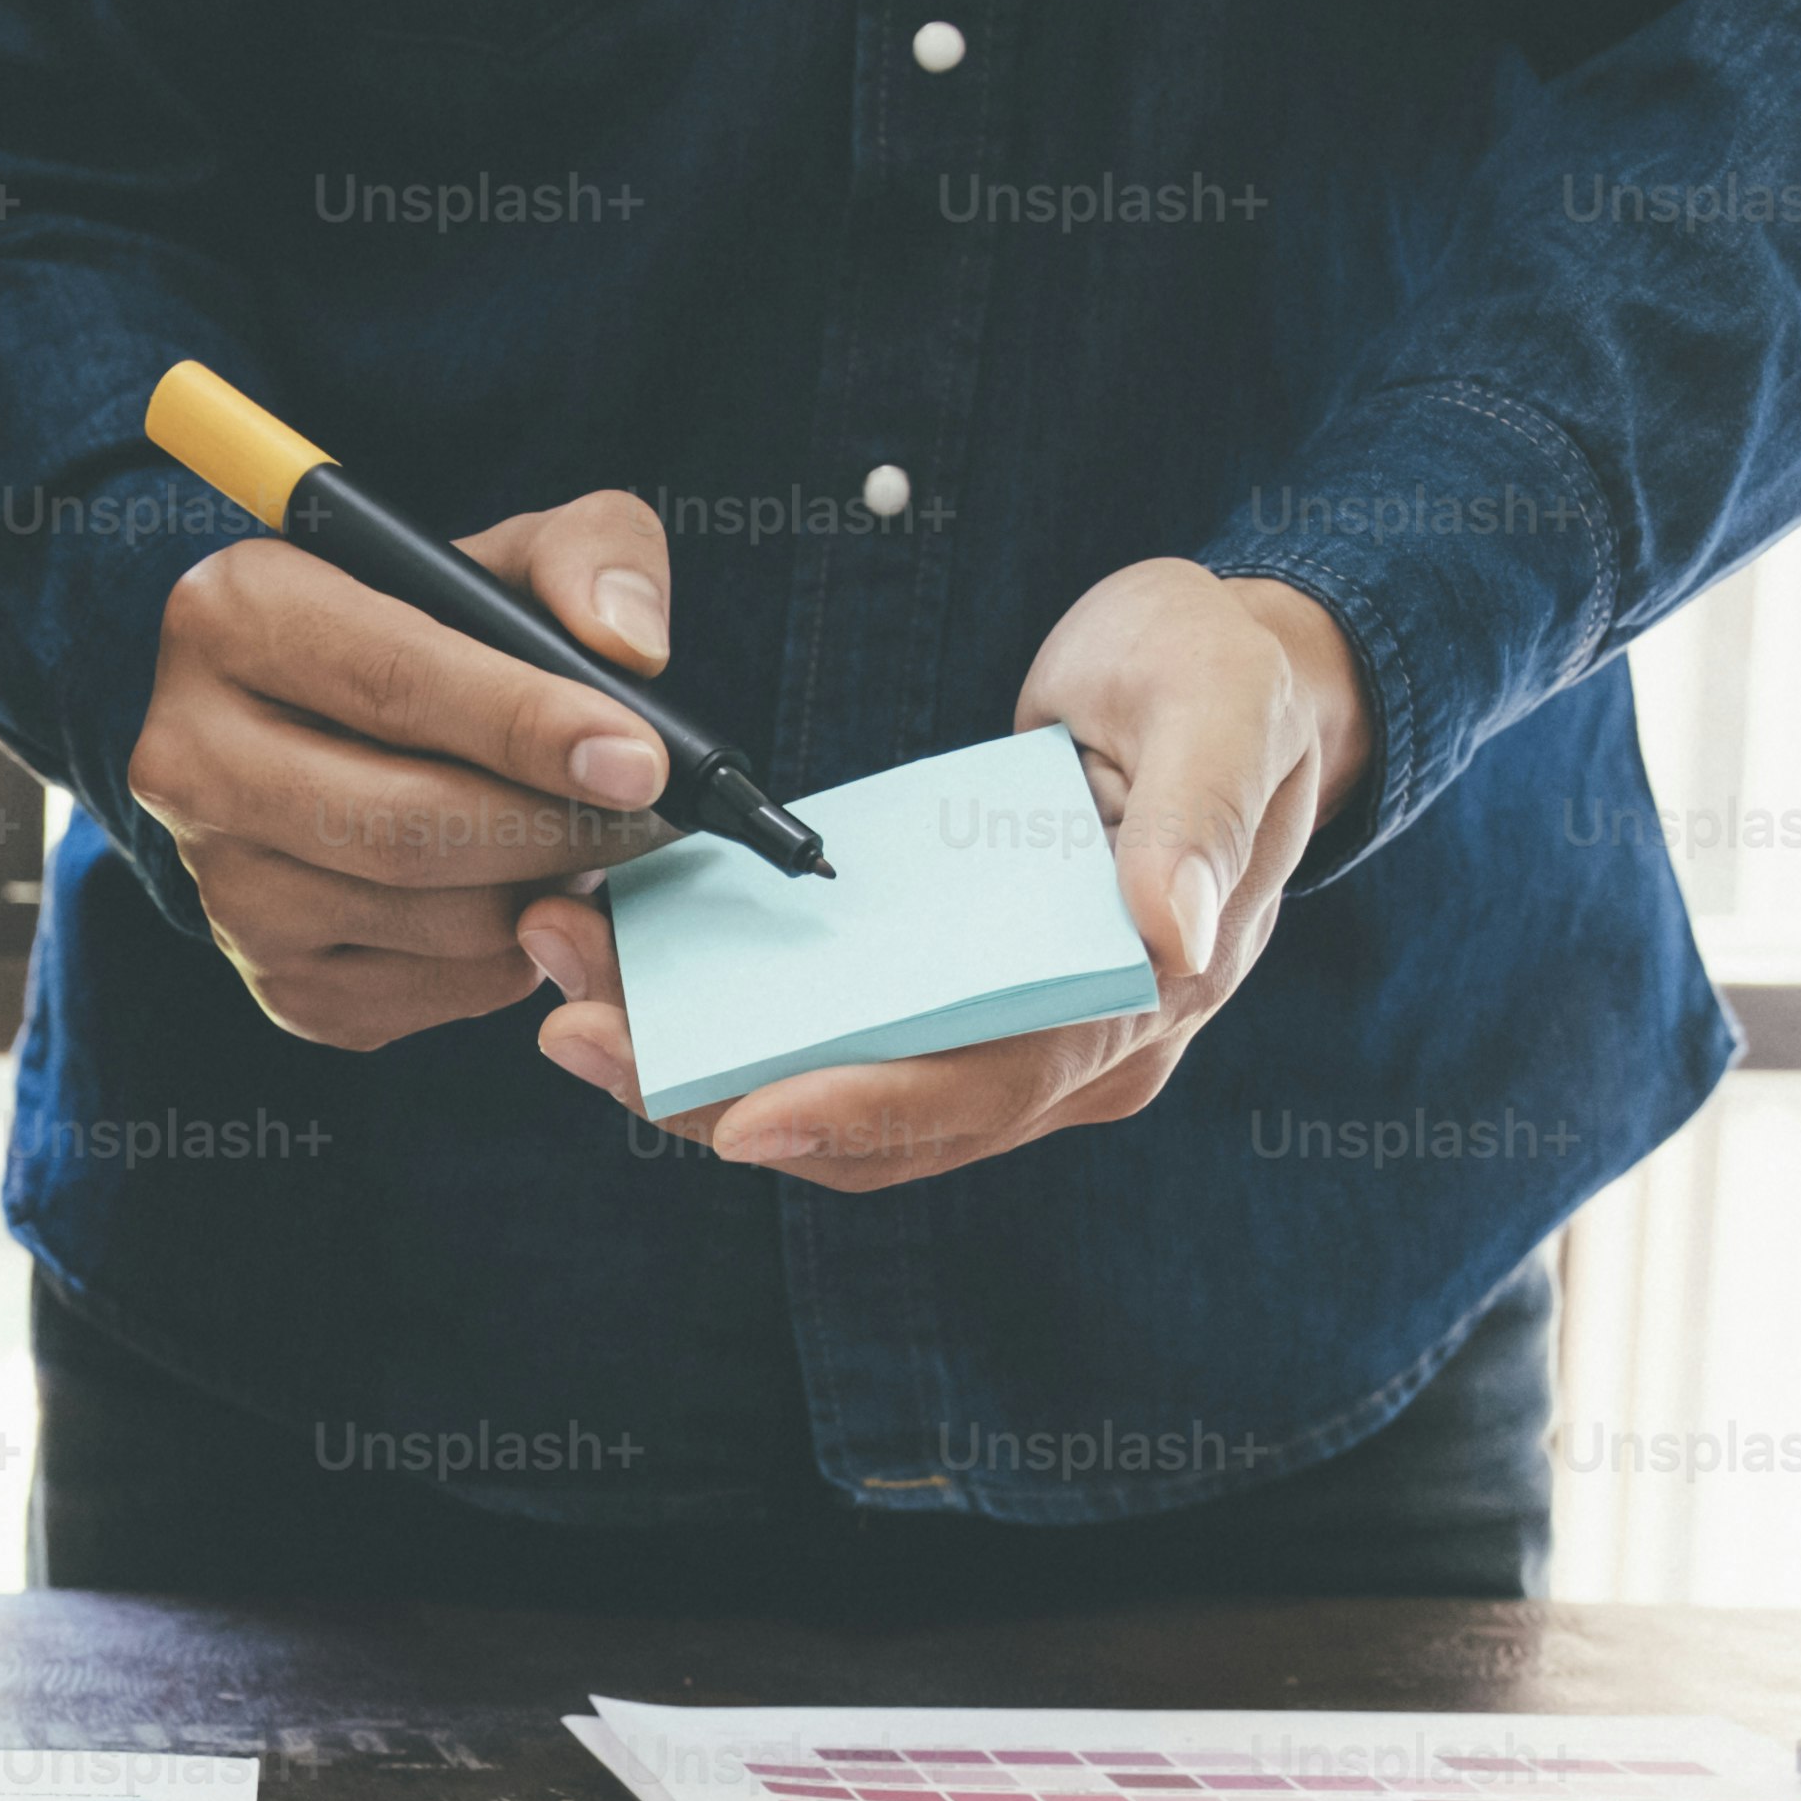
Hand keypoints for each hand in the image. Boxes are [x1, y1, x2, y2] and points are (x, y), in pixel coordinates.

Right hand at [124, 491, 692, 1047]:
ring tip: (590, 842)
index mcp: (231, 616)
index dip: (527, 726)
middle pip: (402, 823)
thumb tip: (629, 650)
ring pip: (427, 919)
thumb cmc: (433, 632)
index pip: (393, 683)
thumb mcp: (506, 555)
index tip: (640, 760)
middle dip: (551, 827)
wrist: (338, 736)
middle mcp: (190, 758)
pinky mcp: (275, 980)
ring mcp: (221, 885)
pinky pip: (431, 992)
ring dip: (541, 892)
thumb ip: (588, 557)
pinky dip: (511, 956)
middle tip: (649, 817)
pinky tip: (528, 897)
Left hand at [519, 562, 1369, 1187]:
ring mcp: (1008, 1037)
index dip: (870, 1110)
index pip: (993, 1086)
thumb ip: (1200, 817)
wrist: (1233, 677)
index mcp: (1143, 999)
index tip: (746, 1116)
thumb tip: (1171, 938)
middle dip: (724, 1096)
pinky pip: (828, 1044)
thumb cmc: (1227, 680)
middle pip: (883, 1123)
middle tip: (578, 1036)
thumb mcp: (1225, 708)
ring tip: (568, 999)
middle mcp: (1073, 1053)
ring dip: (698, 1071)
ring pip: (836, 1099)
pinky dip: (727, 1025)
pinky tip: (629, 970)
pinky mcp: (950, 1000)